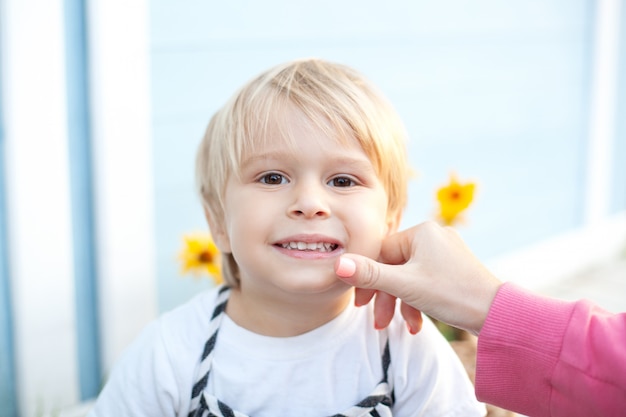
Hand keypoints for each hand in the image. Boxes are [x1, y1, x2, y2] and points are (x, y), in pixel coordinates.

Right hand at [335, 221, 500, 334]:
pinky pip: (425, 280)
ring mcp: (445, 252)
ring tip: (401, 326)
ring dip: (401, 303)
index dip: (368, 279)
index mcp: (422, 231)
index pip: (381, 252)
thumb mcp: (405, 285)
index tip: (361, 304)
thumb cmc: (452, 294)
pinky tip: (417, 323)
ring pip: (409, 276)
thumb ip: (370, 275)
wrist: (498, 314)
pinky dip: (418, 301)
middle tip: (378, 321)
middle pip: (395, 266)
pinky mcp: (453, 268)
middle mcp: (434, 236)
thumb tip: (338, 264)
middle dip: (386, 296)